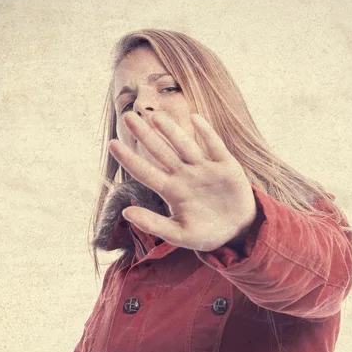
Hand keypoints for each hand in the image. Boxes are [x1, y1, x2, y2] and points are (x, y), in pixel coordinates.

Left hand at [108, 112, 256, 251]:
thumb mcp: (179, 234)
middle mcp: (184, 175)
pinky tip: (195, 119)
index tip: (112, 143)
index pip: (145, 172)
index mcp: (171, 191)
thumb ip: (153, 225)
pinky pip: (214, 146)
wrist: (238, 232)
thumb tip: (126, 212)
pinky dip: (206, 133)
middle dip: (145, 135)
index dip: (129, 159)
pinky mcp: (226, 166)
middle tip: (128, 117)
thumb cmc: (206, 233)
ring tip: (156, 117)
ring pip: (184, 146)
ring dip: (171, 131)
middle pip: (161, 152)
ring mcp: (204, 169)